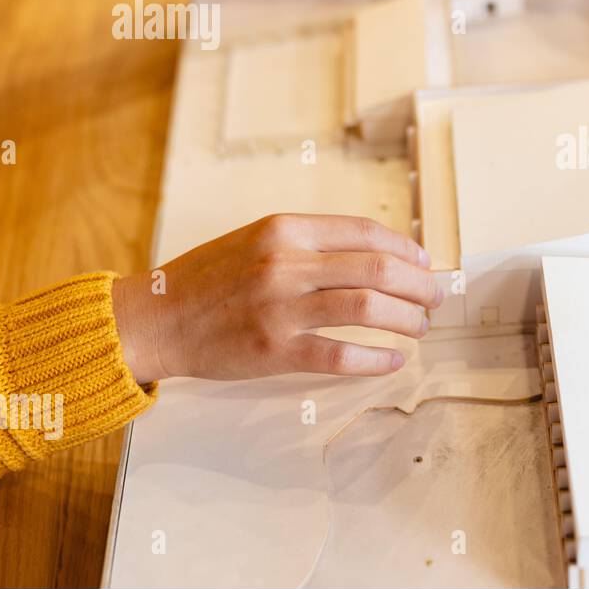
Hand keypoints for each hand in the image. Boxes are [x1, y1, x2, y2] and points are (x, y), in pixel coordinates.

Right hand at [111, 214, 441, 382]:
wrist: (154, 318)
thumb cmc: (209, 279)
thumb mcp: (258, 239)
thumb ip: (310, 243)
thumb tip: (376, 254)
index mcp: (284, 229)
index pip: (365, 232)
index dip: (406, 249)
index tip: (425, 263)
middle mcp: (285, 263)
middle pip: (378, 268)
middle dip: (419, 285)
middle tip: (434, 298)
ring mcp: (280, 308)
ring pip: (367, 309)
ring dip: (406, 319)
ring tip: (419, 326)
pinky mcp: (274, 351)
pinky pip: (341, 356)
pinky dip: (376, 359)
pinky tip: (393, 360)